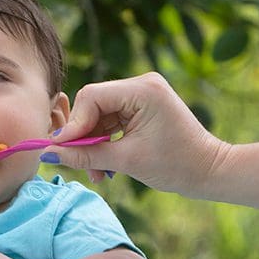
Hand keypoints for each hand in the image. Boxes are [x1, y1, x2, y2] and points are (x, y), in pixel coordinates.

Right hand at [48, 72, 227, 196]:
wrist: (209, 171)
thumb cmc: (176, 166)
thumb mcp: (126, 161)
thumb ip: (85, 154)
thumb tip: (49, 153)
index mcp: (143, 90)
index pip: (92, 97)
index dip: (74, 124)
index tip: (61, 149)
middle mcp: (142, 84)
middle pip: (93, 104)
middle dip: (84, 136)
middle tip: (80, 165)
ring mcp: (142, 94)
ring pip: (99, 114)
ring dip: (93, 143)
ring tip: (97, 174)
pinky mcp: (142, 106)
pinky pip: (111, 119)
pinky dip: (105, 141)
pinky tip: (105, 165)